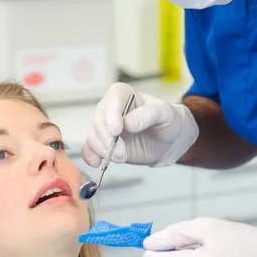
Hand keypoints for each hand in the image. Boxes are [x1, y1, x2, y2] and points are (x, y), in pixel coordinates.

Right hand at [82, 82, 198, 166]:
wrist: (167, 139)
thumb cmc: (166, 120)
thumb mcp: (164, 112)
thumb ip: (148, 114)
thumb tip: (128, 123)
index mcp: (123, 94)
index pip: (112, 101)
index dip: (111, 116)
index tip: (117, 131)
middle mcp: (110, 108)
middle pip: (99, 121)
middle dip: (108, 139)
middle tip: (122, 153)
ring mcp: (105, 126)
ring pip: (93, 136)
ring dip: (104, 150)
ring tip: (121, 157)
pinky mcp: (103, 143)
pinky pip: (89, 148)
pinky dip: (91, 156)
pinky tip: (98, 163)